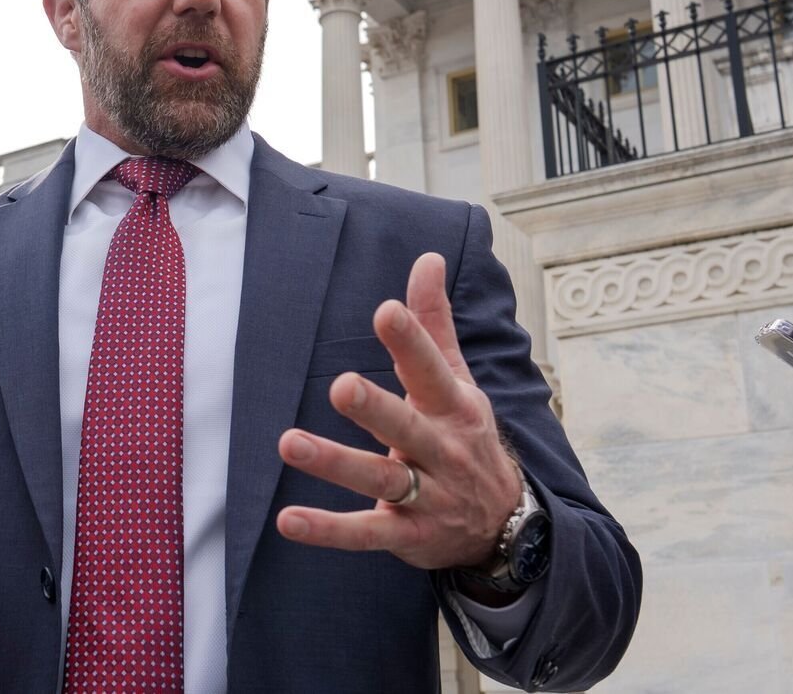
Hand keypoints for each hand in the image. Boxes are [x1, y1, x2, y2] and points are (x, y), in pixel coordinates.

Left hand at [275, 252, 521, 571]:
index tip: (387, 312)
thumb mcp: (457, 380)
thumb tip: (426, 257)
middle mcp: (441, 449)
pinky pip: (365, 533)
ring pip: (379, 479)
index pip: (431, 369)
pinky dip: (327, 530)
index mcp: (453, 406)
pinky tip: (288, 521)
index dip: (411, 341)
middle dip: (376, 408)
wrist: (505, 525)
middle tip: (341, 386)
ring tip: (289, 443)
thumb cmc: (464, 436)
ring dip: (335, 463)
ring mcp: (426, 496)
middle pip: (406, 426)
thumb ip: (434, 322)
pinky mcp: (408, 535)